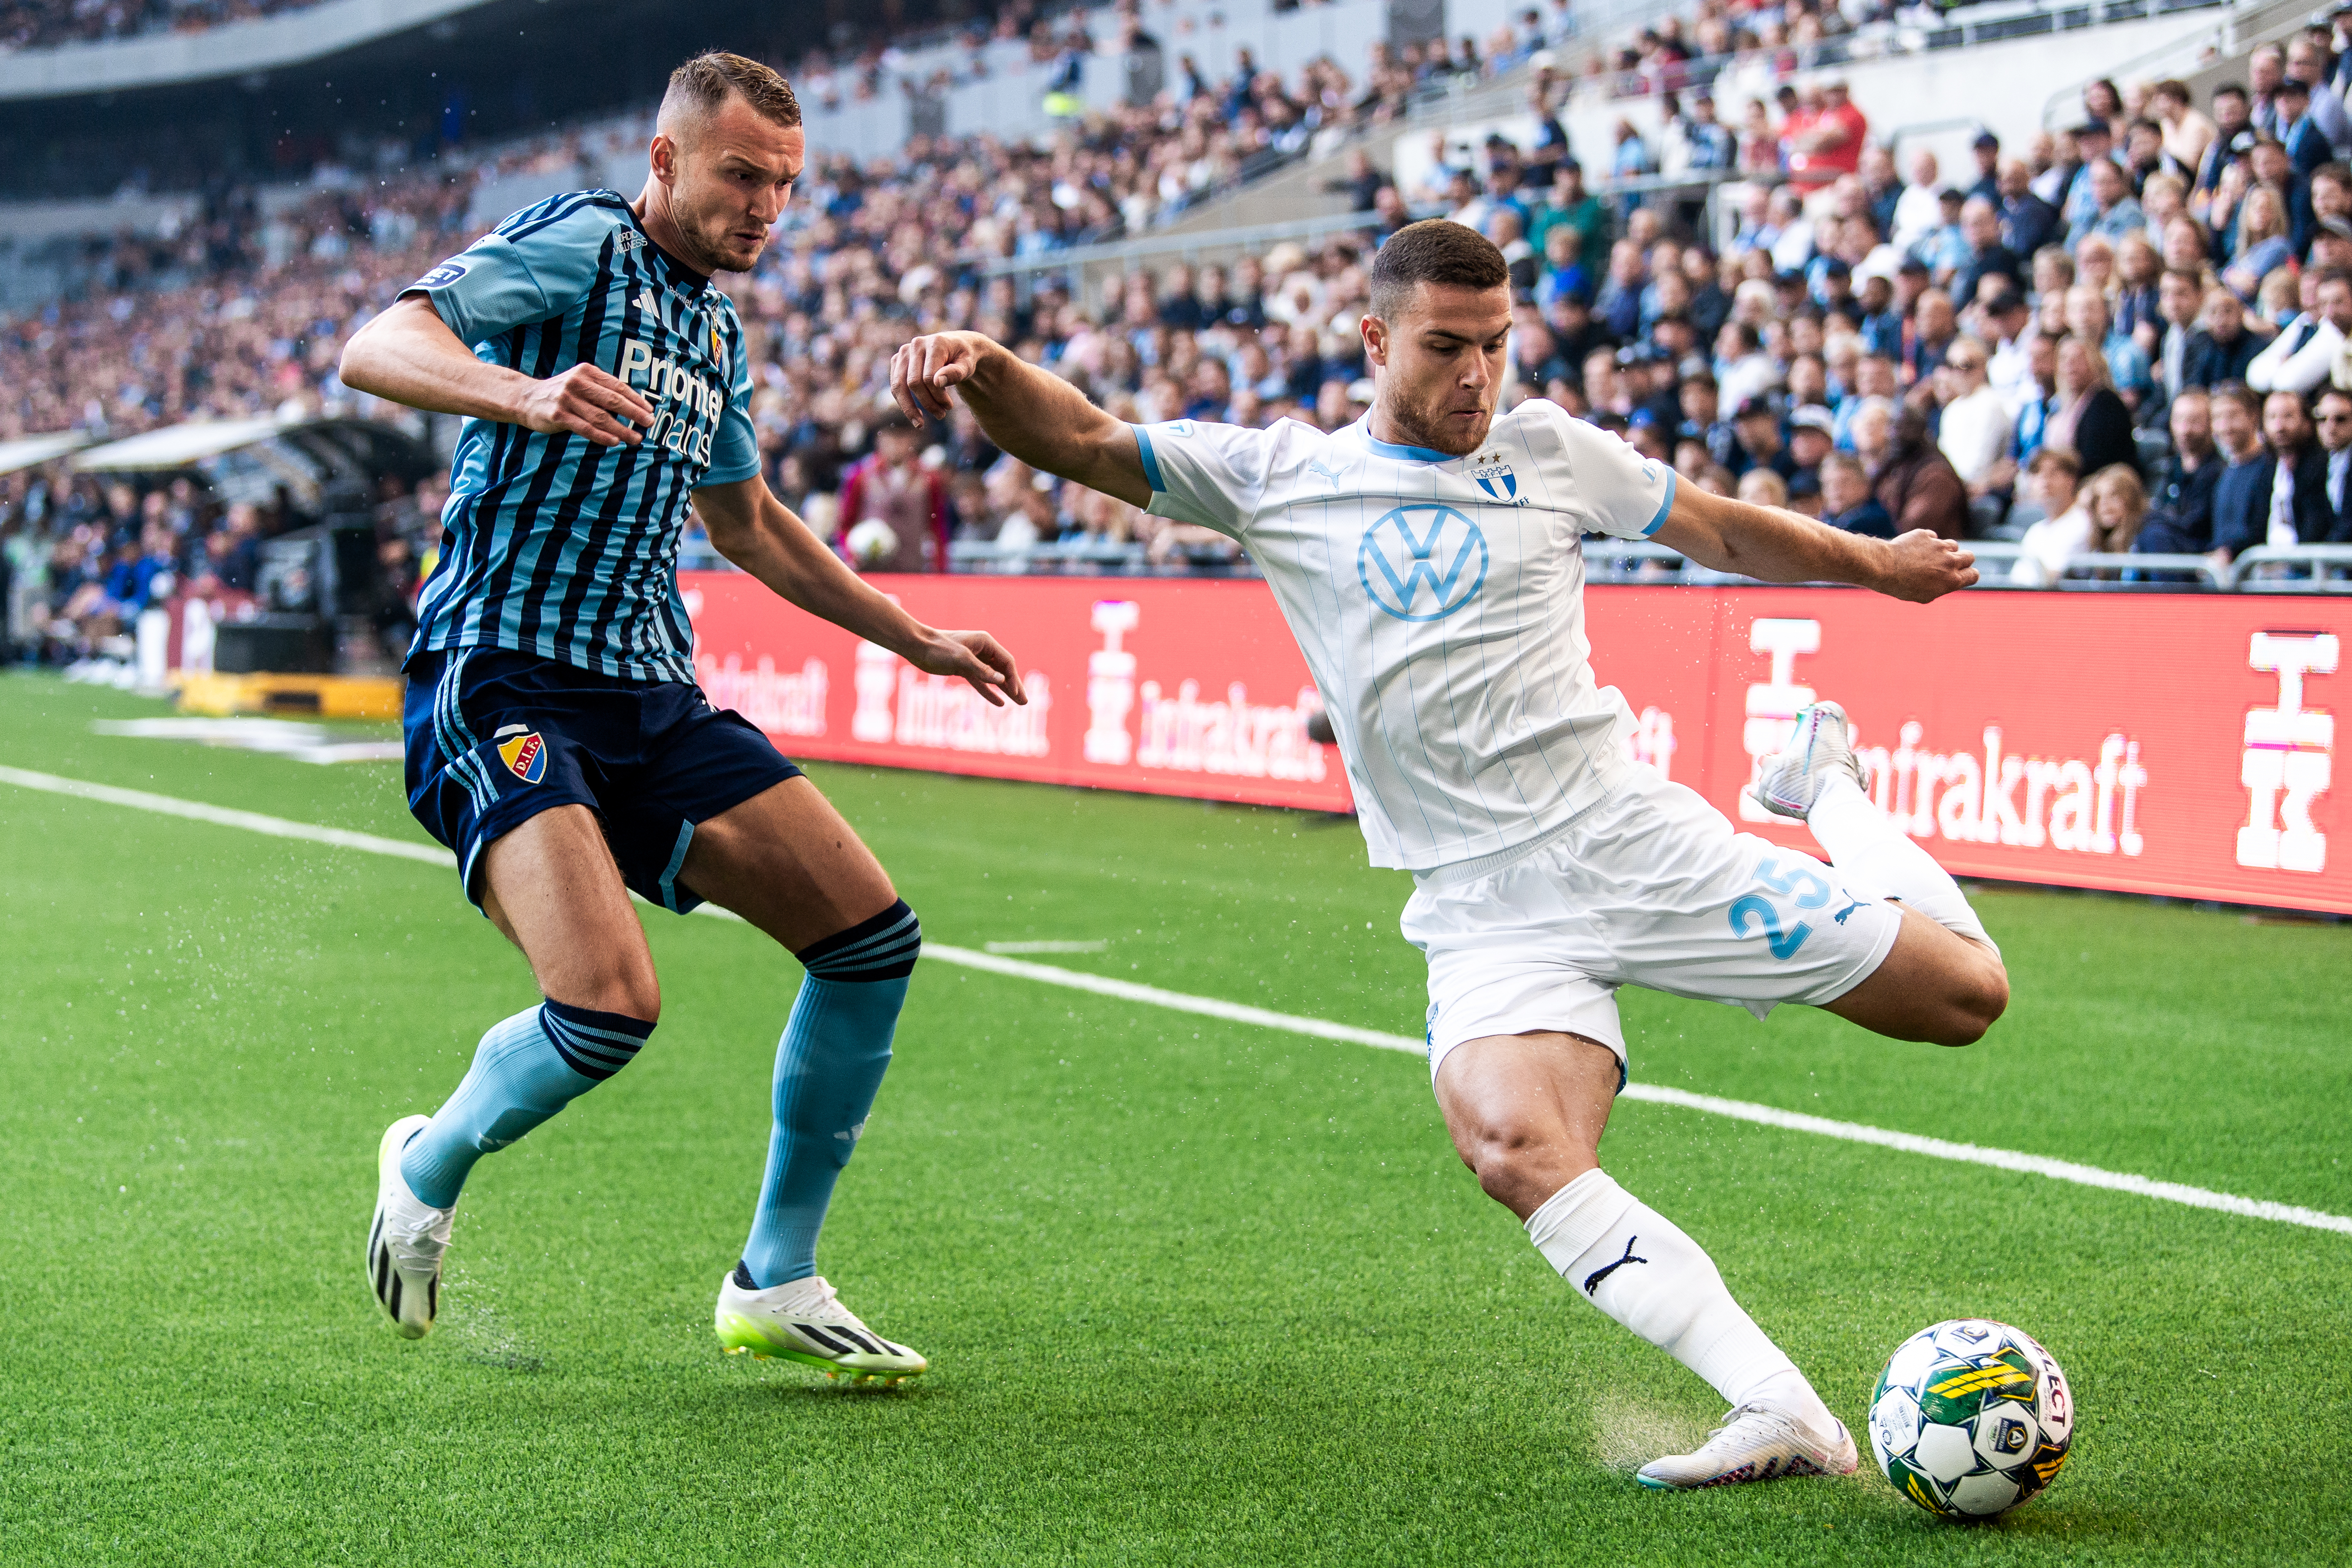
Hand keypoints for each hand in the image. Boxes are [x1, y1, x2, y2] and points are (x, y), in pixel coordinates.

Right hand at [512, 364, 653, 446]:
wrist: (526, 398)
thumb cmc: (561, 393)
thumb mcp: (580, 383)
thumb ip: (602, 390)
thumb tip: (633, 405)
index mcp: (586, 372)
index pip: (617, 386)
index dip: (636, 399)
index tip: (650, 410)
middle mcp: (577, 383)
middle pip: (613, 400)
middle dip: (634, 413)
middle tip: (650, 423)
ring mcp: (567, 399)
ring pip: (601, 417)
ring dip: (622, 429)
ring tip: (636, 438)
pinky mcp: (558, 415)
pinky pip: (585, 428)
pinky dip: (602, 436)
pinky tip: (615, 441)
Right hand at [890, 332, 987, 423]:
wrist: (956, 347)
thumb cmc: (963, 358)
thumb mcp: (968, 366)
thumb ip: (956, 373)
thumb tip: (937, 382)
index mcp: (934, 343)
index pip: (928, 377)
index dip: (937, 396)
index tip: (949, 407)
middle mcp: (916, 344)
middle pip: (913, 382)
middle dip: (927, 403)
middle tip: (941, 415)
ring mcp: (904, 352)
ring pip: (898, 386)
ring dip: (909, 408)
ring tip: (921, 424)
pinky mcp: (897, 360)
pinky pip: (895, 386)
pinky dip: (903, 402)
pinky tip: (915, 414)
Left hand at [907, 627, 1027, 706]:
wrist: (916, 646)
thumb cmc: (938, 648)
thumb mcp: (961, 659)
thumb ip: (982, 671)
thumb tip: (1002, 681)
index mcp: (985, 642)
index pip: (1006, 662)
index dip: (1013, 678)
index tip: (1017, 694)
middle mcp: (982, 650)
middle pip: (1003, 670)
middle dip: (1014, 686)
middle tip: (1025, 702)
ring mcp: (973, 660)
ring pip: (993, 678)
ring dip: (1005, 691)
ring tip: (1018, 704)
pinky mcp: (963, 669)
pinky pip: (981, 682)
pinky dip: (990, 692)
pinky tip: (1000, 703)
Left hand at [1878, 529, 1977, 602]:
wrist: (1883, 567)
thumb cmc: (1901, 586)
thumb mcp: (1925, 596)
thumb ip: (1942, 586)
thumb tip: (1950, 581)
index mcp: (1952, 580)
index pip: (1974, 575)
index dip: (1969, 575)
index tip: (1962, 575)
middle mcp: (1949, 561)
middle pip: (1969, 556)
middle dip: (1963, 560)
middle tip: (1950, 564)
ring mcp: (1938, 546)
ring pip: (1952, 545)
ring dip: (1945, 550)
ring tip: (1929, 557)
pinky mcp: (1926, 535)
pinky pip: (1933, 537)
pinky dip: (1927, 542)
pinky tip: (1915, 549)